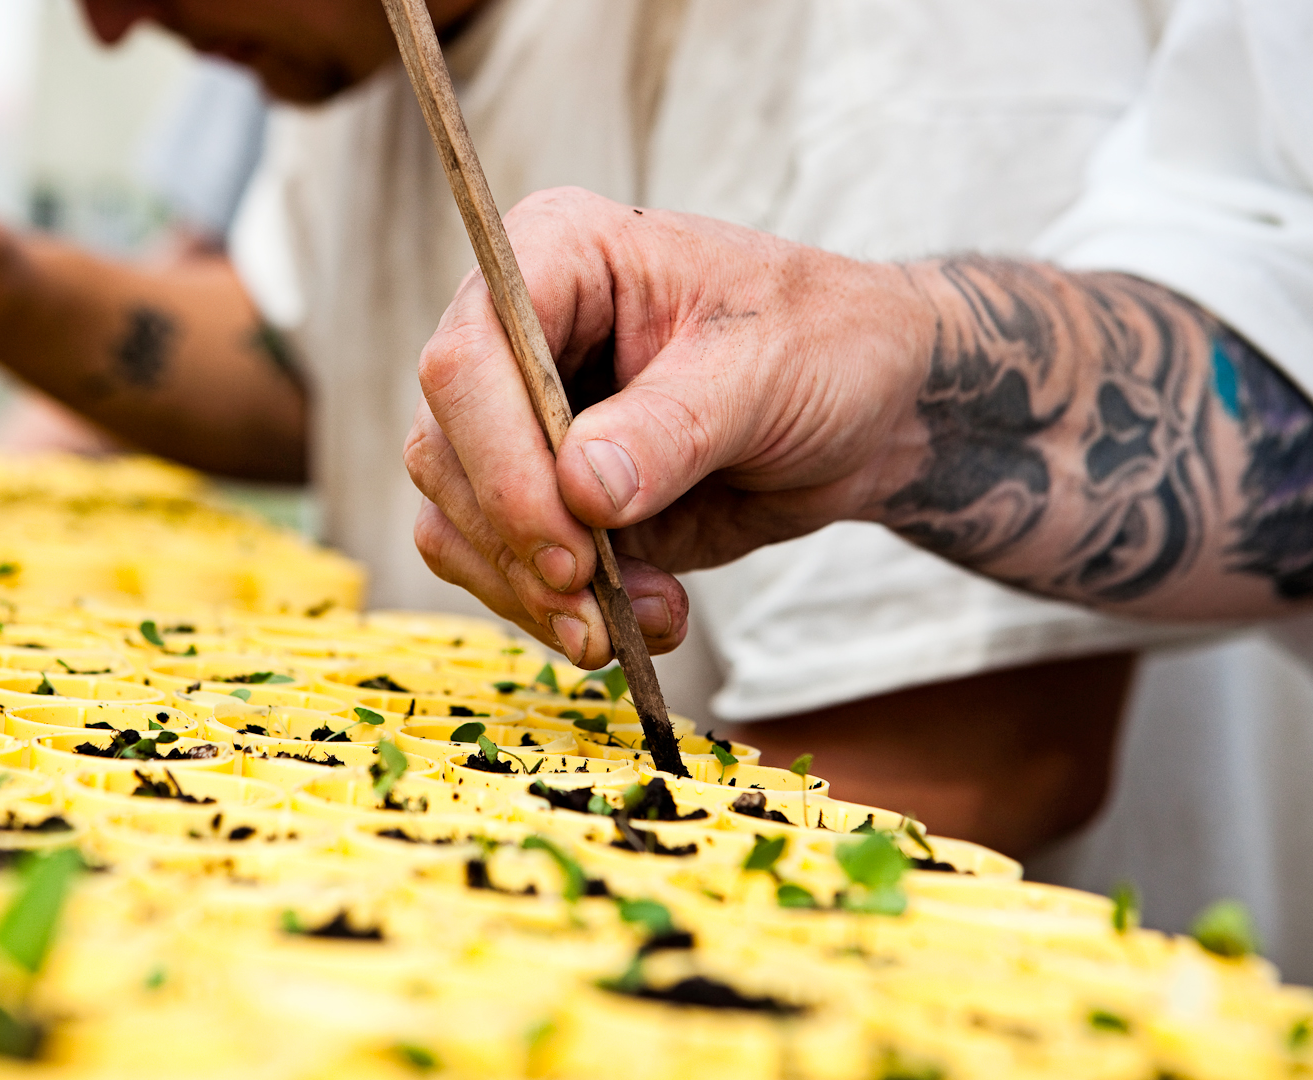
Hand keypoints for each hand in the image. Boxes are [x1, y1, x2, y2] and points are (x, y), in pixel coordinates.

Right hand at [405, 187, 934, 667]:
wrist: (868, 409)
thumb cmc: (825, 344)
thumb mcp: (765, 368)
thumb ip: (674, 426)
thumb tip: (583, 491)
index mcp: (557, 260)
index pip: (465, 359)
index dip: (499, 461)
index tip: (573, 547)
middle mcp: (516, 337)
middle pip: (444, 450)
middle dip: (517, 544)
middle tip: (594, 607)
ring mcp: (520, 423)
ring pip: (454, 519)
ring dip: (532, 592)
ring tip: (637, 620)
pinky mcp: (542, 497)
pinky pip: (498, 565)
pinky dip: (554, 610)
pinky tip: (643, 618)